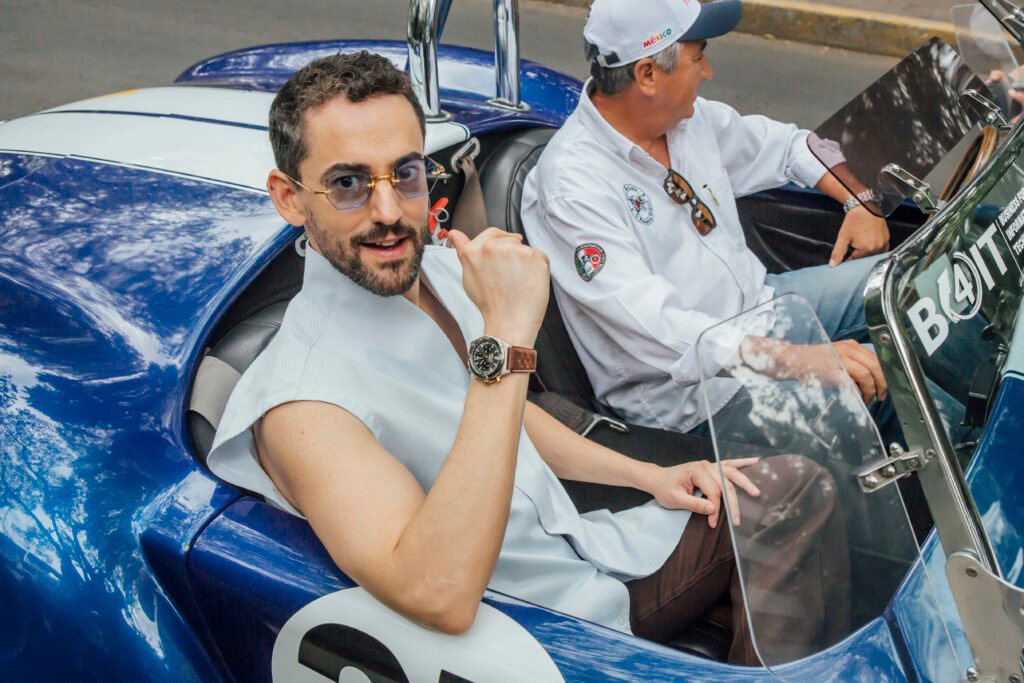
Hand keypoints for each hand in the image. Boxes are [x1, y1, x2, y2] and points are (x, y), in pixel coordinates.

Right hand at [447, 228, 549, 346]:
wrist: (509, 321)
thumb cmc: (491, 304)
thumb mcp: (469, 276)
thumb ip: (463, 251)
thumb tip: (455, 234)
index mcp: (474, 250)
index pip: (491, 233)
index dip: (499, 244)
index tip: (503, 255)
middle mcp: (493, 246)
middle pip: (510, 239)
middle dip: (512, 254)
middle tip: (510, 276)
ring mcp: (515, 249)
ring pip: (525, 249)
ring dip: (525, 261)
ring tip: (518, 281)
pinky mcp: (533, 255)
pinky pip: (540, 256)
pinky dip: (538, 268)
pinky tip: (529, 282)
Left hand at [645, 458, 760, 527]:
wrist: (658, 479)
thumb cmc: (664, 489)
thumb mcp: (675, 499)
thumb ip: (694, 504)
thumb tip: (713, 508)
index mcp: (696, 471)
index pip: (713, 492)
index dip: (715, 509)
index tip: (712, 523)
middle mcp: (705, 465)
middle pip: (725, 485)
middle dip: (732, 504)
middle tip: (737, 521)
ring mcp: (709, 465)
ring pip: (731, 474)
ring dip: (745, 483)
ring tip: (756, 493)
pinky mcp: (712, 467)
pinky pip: (730, 465)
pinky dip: (742, 462)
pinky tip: (755, 461)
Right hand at [772, 340, 885, 403]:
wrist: (792, 360)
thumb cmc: (814, 361)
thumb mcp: (838, 356)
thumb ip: (854, 363)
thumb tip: (872, 378)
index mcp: (851, 345)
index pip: (876, 359)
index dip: (885, 373)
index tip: (886, 385)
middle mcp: (847, 349)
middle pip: (875, 366)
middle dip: (882, 383)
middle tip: (881, 395)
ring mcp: (839, 360)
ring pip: (866, 375)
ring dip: (871, 390)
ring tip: (869, 398)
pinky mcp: (831, 372)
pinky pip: (851, 383)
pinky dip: (858, 392)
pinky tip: (858, 397)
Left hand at [829, 205, 888, 266]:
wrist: (865, 206)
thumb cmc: (854, 220)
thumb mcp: (843, 237)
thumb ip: (838, 252)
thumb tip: (832, 265)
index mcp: (867, 249)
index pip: (856, 260)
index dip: (849, 258)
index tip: (847, 253)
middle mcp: (878, 247)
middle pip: (865, 258)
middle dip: (858, 255)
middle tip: (854, 245)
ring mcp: (884, 243)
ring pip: (873, 254)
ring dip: (867, 252)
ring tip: (861, 242)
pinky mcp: (887, 238)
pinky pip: (882, 249)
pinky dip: (875, 249)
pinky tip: (869, 243)